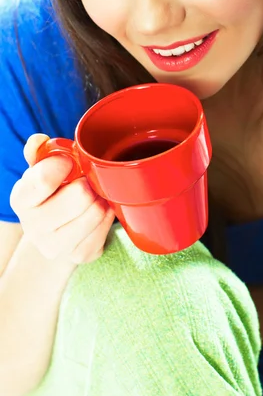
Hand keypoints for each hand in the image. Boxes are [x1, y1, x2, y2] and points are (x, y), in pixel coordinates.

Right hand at [10, 133, 115, 263]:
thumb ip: (40, 152)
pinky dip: (108, 214)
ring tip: (93, 195)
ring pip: (97, 211)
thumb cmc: (51, 193)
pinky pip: (106, 226)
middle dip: (88, 183)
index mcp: (22, 199)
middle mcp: (34, 227)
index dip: (63, 164)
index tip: (69, 161)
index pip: (43, 180)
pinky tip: (98, 210)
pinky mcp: (80, 255)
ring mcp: (56, 246)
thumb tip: (39, 140)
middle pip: (80, 196)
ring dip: (100, 198)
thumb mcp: (41, 170)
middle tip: (86, 181)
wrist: (56, 231)